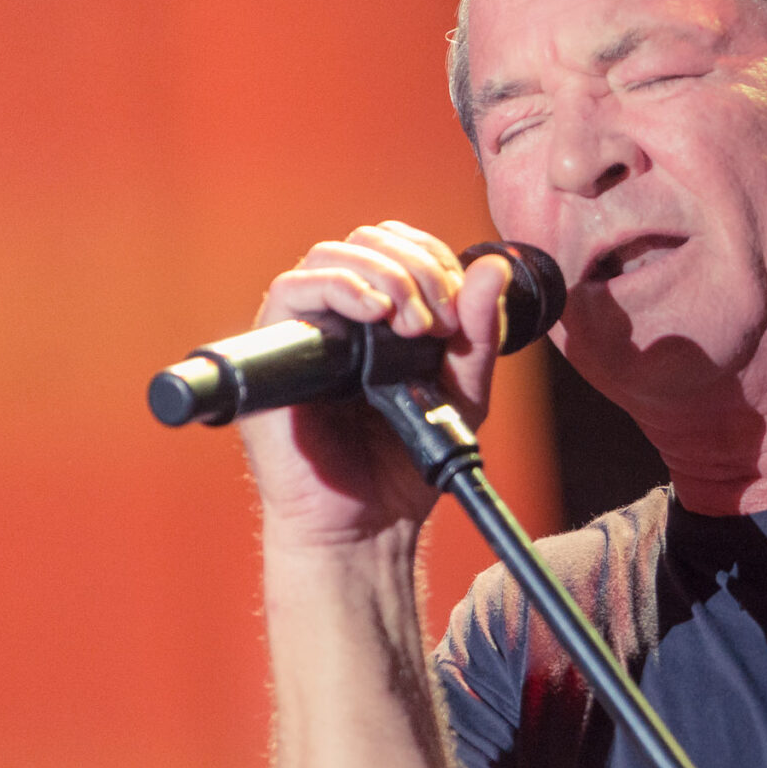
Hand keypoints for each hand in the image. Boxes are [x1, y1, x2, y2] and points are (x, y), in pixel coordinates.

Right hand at [237, 221, 515, 549]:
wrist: (370, 525)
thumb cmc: (405, 463)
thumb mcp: (463, 391)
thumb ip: (478, 333)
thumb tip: (493, 268)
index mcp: (377, 317)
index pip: (396, 247)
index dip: (432, 257)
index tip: (459, 302)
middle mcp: (335, 317)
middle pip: (365, 242)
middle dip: (414, 265)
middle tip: (439, 318)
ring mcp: (302, 333)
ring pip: (329, 257)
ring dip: (384, 275)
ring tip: (414, 323)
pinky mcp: (273, 356)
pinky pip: (290, 291)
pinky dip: (338, 288)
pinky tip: (375, 313)